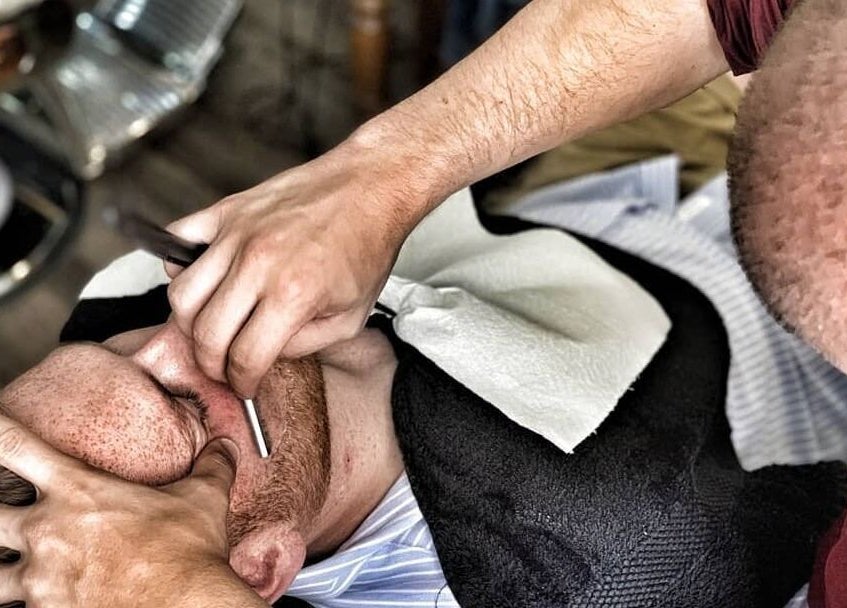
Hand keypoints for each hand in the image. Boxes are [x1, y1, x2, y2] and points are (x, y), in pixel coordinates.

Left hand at [0, 415, 263, 607]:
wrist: (186, 607)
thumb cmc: (189, 553)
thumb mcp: (204, 498)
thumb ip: (210, 466)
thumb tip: (224, 447)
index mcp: (79, 490)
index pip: (14, 444)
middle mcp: (47, 529)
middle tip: (6, 513)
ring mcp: (40, 577)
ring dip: (1, 568)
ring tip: (10, 569)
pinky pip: (12, 606)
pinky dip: (21, 600)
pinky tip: (37, 598)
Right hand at [165, 143, 414, 396]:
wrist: (369, 189)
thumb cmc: (365, 249)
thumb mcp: (351, 317)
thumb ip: (303, 345)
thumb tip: (263, 355)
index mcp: (293, 295)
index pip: (244, 358)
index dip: (242, 383)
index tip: (244, 386)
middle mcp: (258, 264)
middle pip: (205, 333)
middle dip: (211, 364)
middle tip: (222, 367)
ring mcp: (237, 233)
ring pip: (182, 293)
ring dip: (191, 321)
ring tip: (212, 327)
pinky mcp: (227, 209)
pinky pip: (177, 238)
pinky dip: (177, 263)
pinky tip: (202, 277)